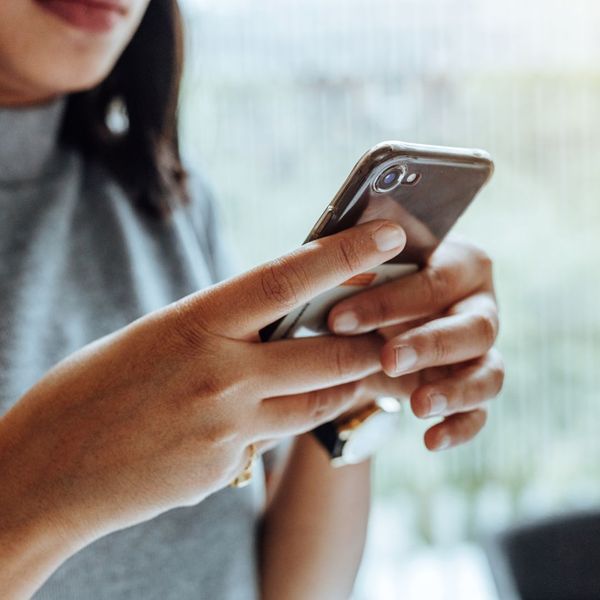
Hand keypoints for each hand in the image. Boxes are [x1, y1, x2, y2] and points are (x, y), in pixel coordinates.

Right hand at [0, 219, 405, 590]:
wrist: (43, 472)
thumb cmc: (88, 392)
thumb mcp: (154, 337)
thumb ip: (215, 331)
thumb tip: (267, 324)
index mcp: (195, 324)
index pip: (287, 278)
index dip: (345, 252)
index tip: (388, 234)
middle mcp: (221, 376)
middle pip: (326, 353)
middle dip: (369, 343)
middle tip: (394, 330)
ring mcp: (227, 428)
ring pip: (316, 403)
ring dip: (343, 386)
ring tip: (360, 373)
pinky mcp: (225, 469)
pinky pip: (271, 440)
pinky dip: (279, 424)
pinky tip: (256, 419)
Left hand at [327, 238, 503, 450]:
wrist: (380, 321)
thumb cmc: (375, 278)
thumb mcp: (368, 254)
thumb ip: (365, 234)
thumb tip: (351, 216)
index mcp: (460, 264)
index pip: (436, 281)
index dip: (390, 301)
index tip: (337, 320)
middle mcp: (480, 307)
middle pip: (474, 328)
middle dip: (429, 345)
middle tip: (387, 359)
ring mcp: (482, 353)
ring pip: (489, 374)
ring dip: (455, 391)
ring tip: (418, 405)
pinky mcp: (473, 388)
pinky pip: (480, 413)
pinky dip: (460, 427)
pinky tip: (431, 440)